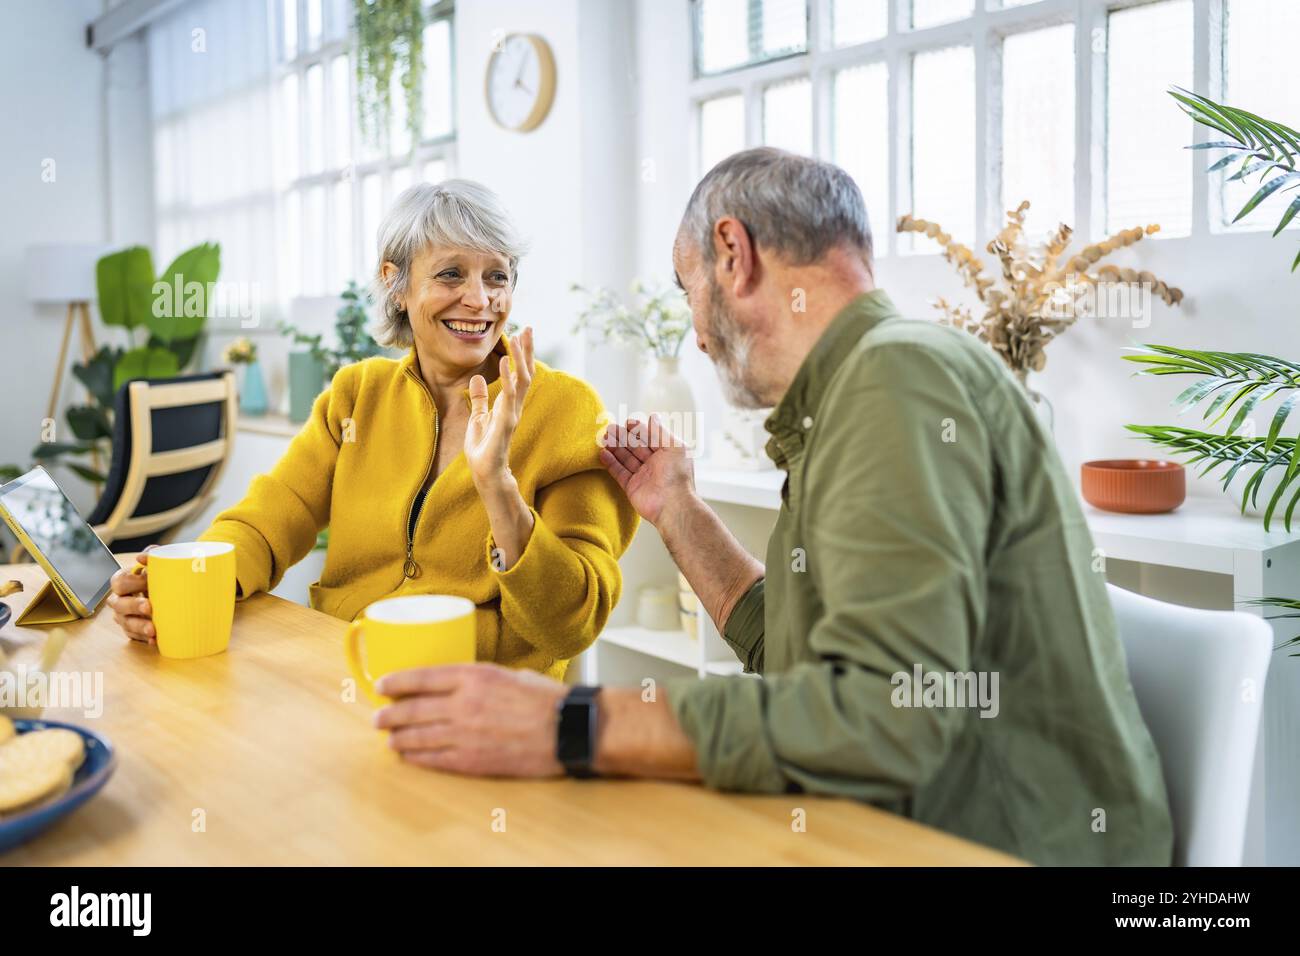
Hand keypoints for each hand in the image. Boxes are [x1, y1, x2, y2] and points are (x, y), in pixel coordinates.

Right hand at [106, 547, 155, 644]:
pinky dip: (145, 639)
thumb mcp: (157, 563)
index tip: (147, 581)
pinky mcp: (132, 630)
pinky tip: (155, 640)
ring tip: (153, 629)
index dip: (131, 583)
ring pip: (125, 623)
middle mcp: (119, 600)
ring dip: (139, 626)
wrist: (169, 593)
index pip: (119, 581)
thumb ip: (152, 555)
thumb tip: (142, 557)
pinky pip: (134, 636)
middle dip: (133, 606)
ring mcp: (124, 616)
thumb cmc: (159, 576)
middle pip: (118, 604)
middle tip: (149, 607)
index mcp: (122, 581)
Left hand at [373, 663, 566, 776]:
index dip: (396, 682)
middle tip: (378, 717)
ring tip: (389, 739)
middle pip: (412, 709)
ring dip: (398, 738)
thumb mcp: (510, 674)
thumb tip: (462, 683)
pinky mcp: (472, 760)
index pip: (421, 677)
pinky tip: (409, 756)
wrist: (569, 728)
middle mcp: (464, 704)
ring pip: (418, 736)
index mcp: (474, 676)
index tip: (382, 685)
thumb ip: (481, 679)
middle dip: (390, 714)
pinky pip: (434, 759)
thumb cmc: (547, 700)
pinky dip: (417, 758)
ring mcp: (465, 734)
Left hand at [464, 327, 534, 488]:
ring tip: (519, 338)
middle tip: (529, 328)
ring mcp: (512, 413)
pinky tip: (503, 362)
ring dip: (521, 358)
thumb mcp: (478, 418)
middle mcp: (514, 406)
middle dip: (527, 351)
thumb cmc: (483, 449)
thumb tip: (477, 378)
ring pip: (522, 380)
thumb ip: (479, 399)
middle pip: (525, 372)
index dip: (521, 355)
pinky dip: (507, 378)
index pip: (519, 375)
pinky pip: (508, 396)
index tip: (521, 335)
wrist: (485, 472)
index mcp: (508, 404)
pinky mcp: (505, 422)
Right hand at [599, 415, 696, 525]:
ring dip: (615, 448)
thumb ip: (660, 432)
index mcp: (666, 453)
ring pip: (626, 458)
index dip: (638, 430)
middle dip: (623, 437)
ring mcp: (643, 476)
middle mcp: (654, 464)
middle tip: (609, 428)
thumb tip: (654, 417)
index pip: (649, 438)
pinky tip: (603, 453)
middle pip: (635, 447)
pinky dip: (611, 463)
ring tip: (604, 438)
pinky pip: (620, 473)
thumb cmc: (678, 475)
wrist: (673, 505)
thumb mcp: (674, 447)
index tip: (627, 422)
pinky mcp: (632, 487)